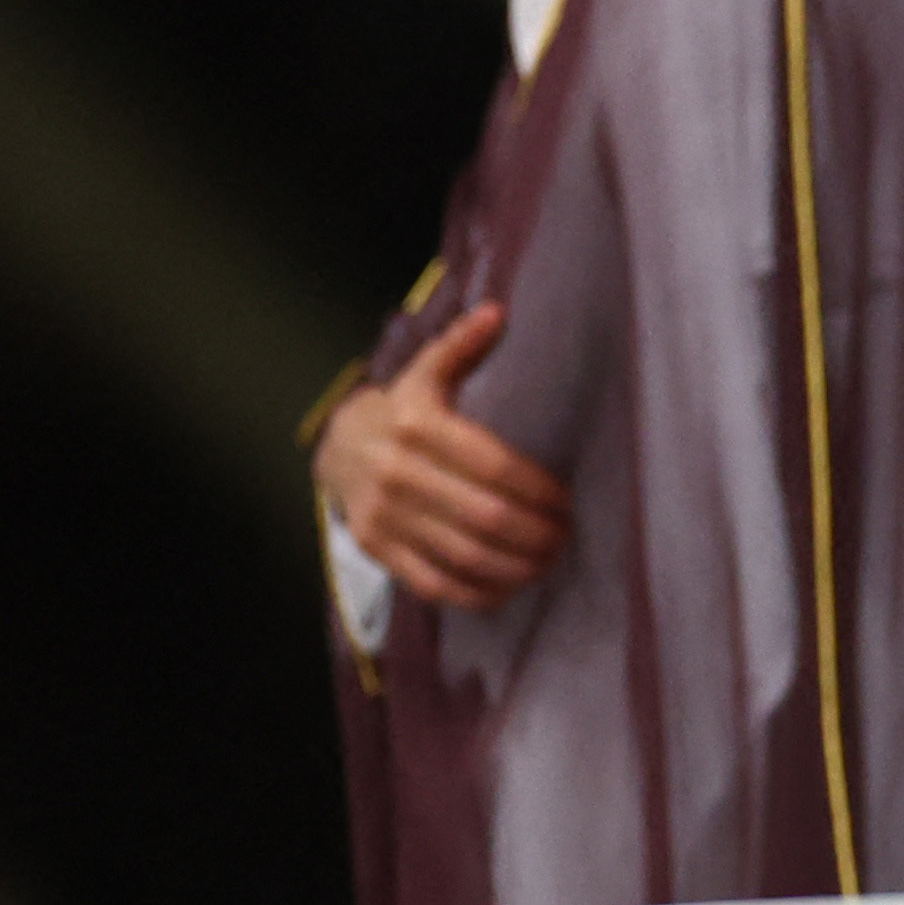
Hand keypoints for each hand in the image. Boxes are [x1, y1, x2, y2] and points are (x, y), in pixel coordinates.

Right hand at [311, 303, 570, 610]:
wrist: (336, 446)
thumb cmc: (401, 410)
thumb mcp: (426, 373)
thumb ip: (462, 346)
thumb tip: (497, 312)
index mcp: (416, 425)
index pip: (492, 466)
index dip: (537, 489)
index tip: (567, 502)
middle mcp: (397, 473)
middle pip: (483, 516)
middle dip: (535, 533)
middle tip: (565, 537)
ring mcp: (384, 515)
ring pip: (462, 554)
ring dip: (514, 566)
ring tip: (547, 562)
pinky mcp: (377, 548)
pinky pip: (433, 582)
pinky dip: (477, 592)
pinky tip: (509, 587)